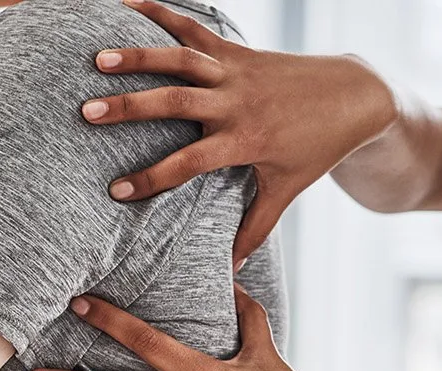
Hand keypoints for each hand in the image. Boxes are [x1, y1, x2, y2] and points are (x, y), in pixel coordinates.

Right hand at [85, 0, 397, 265]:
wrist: (354, 96)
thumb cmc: (317, 149)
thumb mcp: (286, 189)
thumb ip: (255, 229)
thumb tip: (230, 272)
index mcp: (245, 140)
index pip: (191, 162)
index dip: (154, 177)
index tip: (116, 191)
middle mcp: (236, 102)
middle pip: (176, 102)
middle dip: (131, 107)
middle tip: (87, 112)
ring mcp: (236, 71)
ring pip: (182, 59)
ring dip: (139, 56)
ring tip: (97, 59)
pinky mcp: (237, 50)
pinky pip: (196, 28)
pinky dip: (163, 13)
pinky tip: (128, 5)